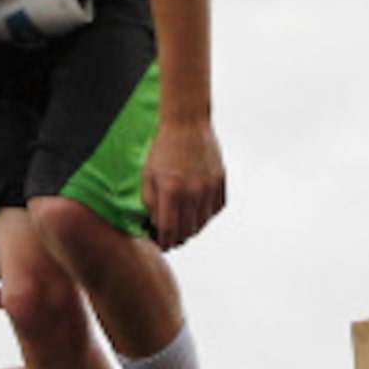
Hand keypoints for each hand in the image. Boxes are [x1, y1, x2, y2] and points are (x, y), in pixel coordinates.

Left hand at [142, 118, 227, 250]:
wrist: (187, 123)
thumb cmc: (163, 148)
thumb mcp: (148, 175)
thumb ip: (150, 203)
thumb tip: (155, 225)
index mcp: (171, 190)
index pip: (168, 229)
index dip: (164, 241)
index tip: (161, 245)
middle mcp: (193, 192)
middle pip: (187, 230)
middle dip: (177, 239)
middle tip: (171, 240)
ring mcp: (209, 187)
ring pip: (203, 223)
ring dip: (192, 229)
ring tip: (183, 228)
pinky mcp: (220, 181)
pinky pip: (216, 209)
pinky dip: (206, 216)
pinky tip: (197, 213)